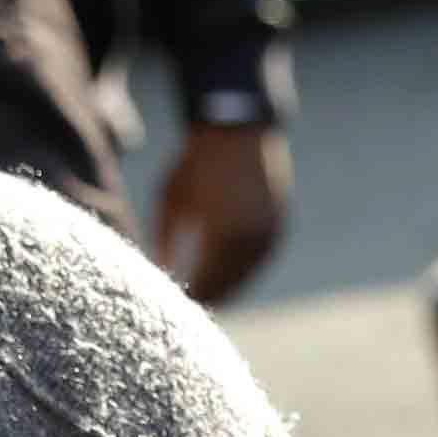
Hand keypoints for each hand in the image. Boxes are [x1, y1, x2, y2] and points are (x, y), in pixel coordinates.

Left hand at [145, 121, 290, 302]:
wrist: (238, 128)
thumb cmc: (195, 162)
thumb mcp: (170, 200)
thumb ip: (164, 241)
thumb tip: (159, 274)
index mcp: (224, 237)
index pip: (206, 287)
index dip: (188, 300)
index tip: (169, 306)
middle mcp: (253, 242)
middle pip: (227, 289)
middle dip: (207, 297)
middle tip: (184, 308)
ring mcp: (270, 237)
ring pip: (245, 278)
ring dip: (224, 287)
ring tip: (200, 293)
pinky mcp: (278, 229)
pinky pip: (257, 262)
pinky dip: (239, 271)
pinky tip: (221, 273)